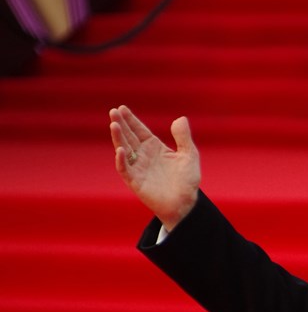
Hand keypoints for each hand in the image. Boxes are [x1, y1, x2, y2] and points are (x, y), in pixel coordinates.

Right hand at [109, 105, 200, 230]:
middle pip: (129, 137)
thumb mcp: (189, 155)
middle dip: (121, 124)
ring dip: (118, 138)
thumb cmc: (187, 180)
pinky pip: (125, 169)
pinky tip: (120, 150)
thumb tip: (181, 118)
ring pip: (124, 150)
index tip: (122, 108)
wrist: (186, 203)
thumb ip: (184, 137)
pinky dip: (122, 160)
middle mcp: (143, 155)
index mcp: (154, 147)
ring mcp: (137, 168)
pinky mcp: (135, 181)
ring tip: (114, 125)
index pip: (139, 130)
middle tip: (113, 112)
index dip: (131, 120)